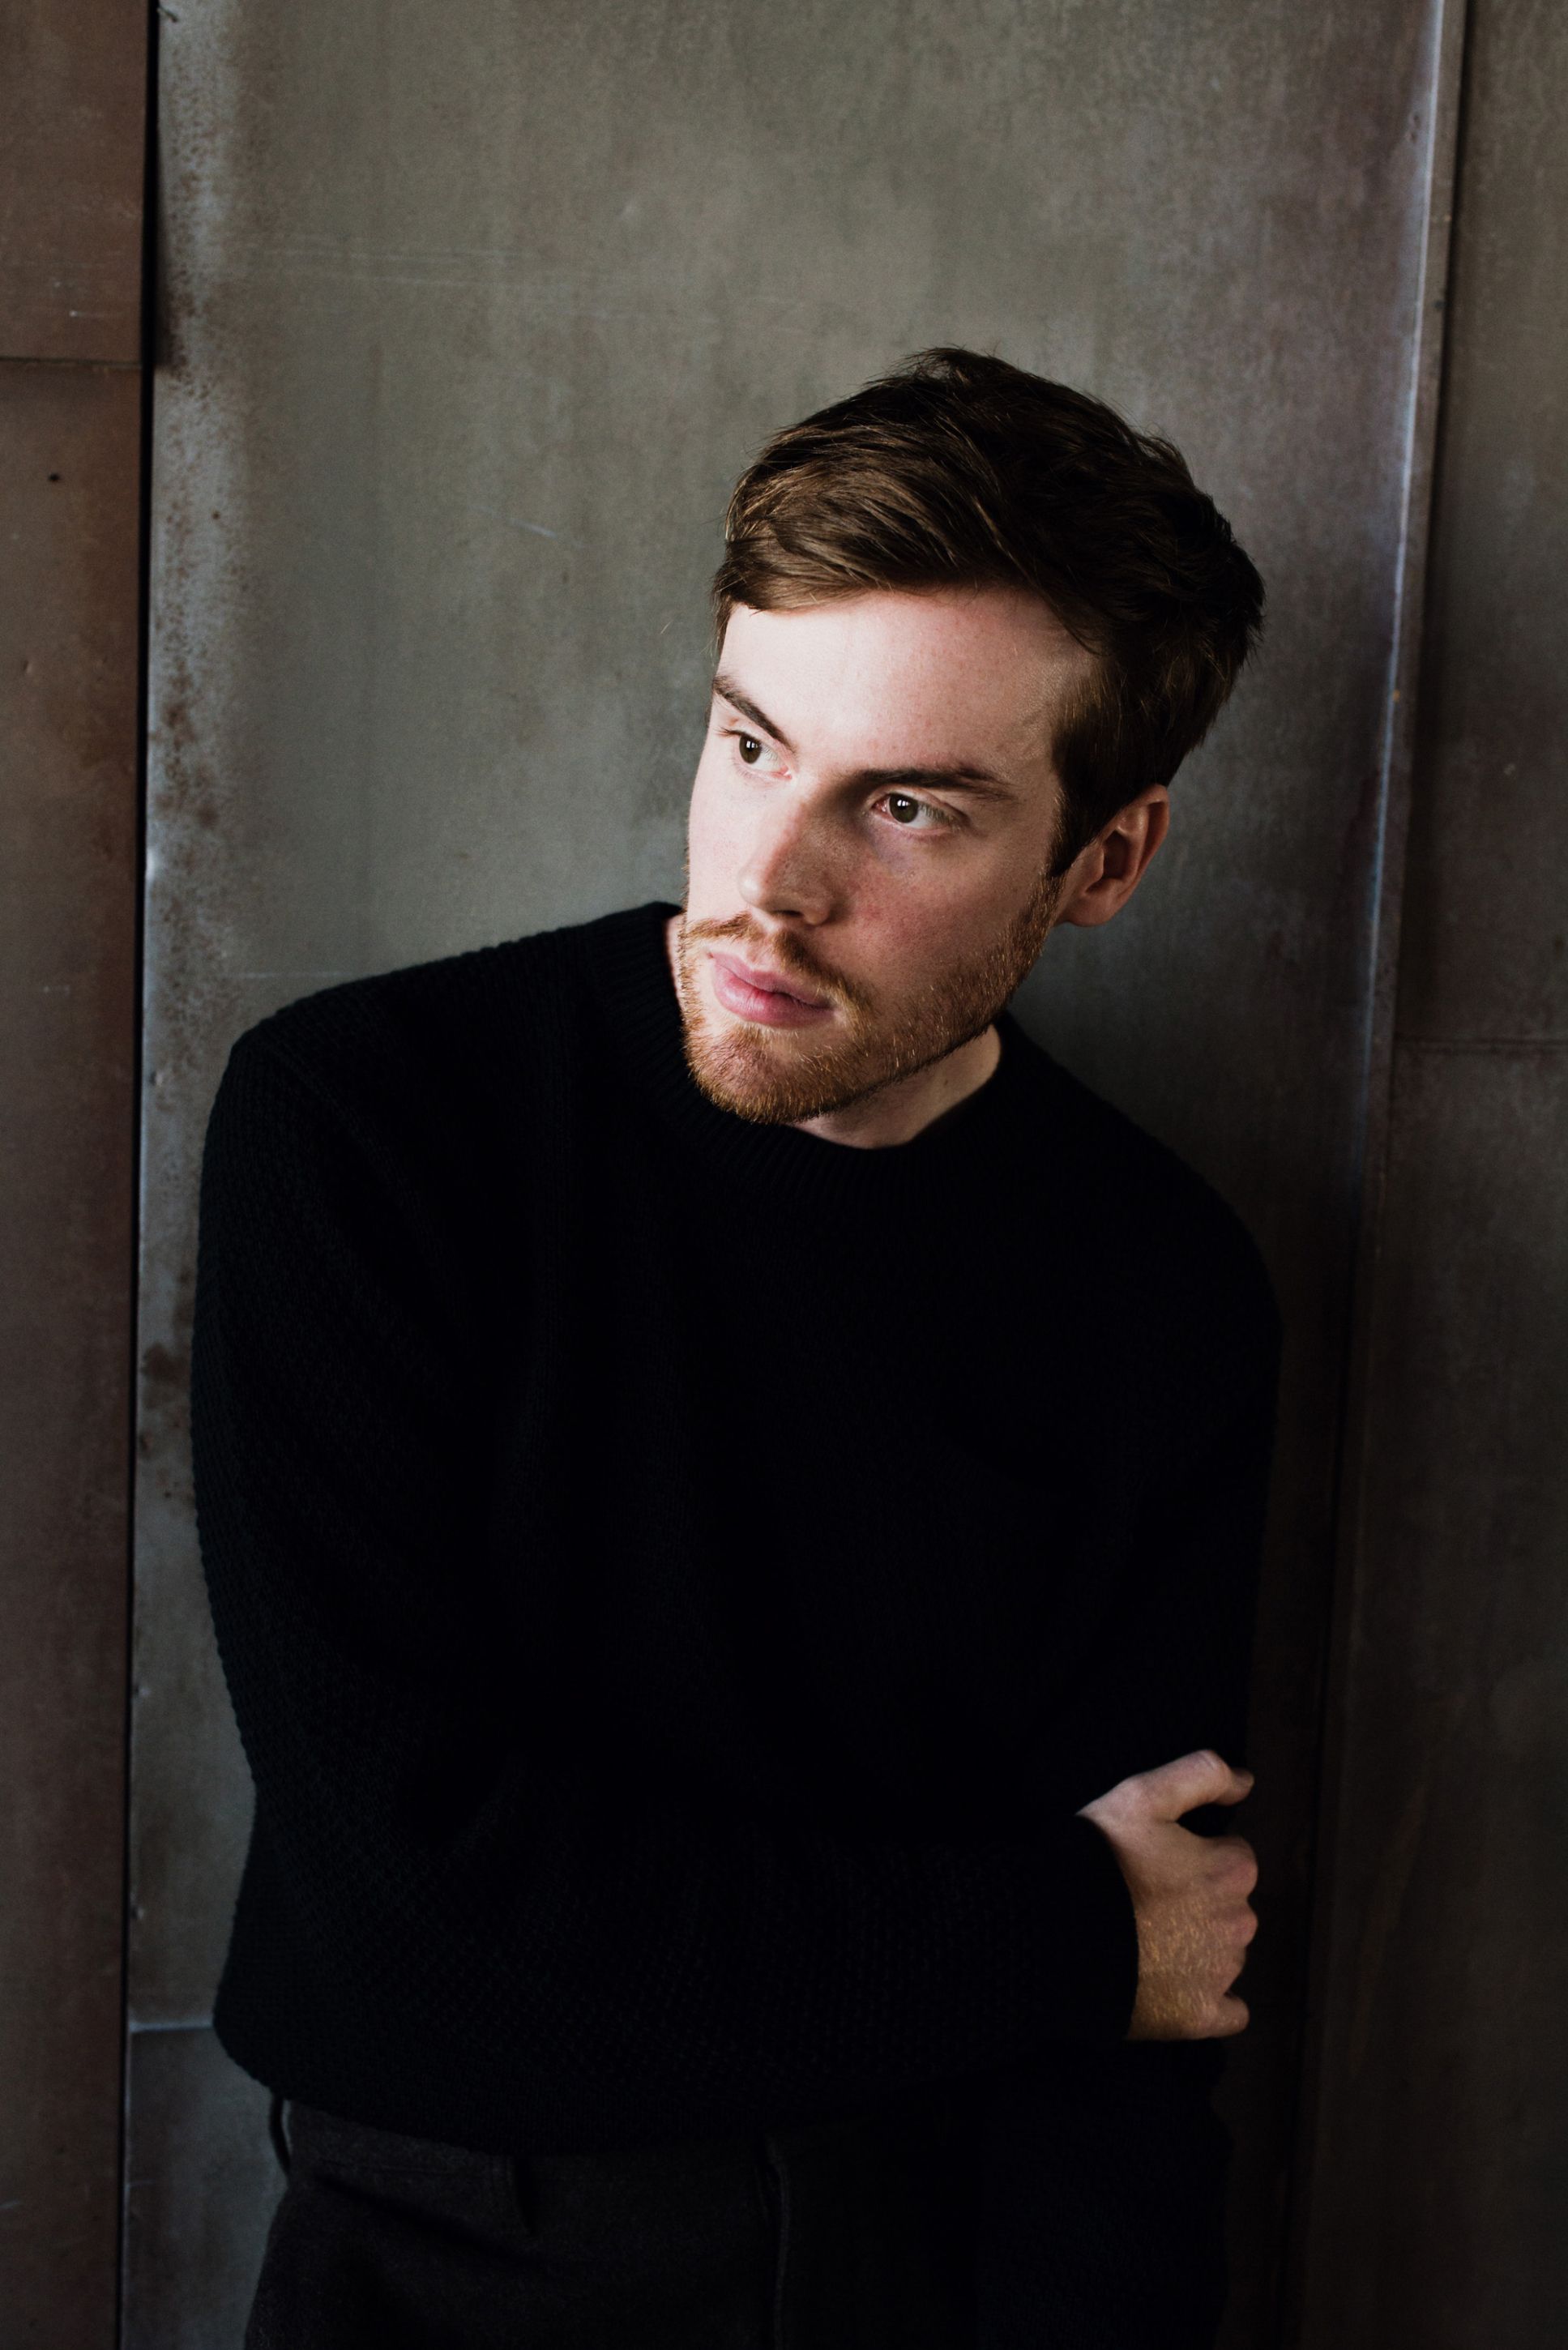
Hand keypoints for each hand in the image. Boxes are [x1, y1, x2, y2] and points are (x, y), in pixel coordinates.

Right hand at [1078, 1750, 1257, 2040]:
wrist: (1057, 1935)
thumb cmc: (1100, 1859)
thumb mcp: (1142, 1795)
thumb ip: (1201, 1773)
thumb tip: (1246, 1782)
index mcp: (1233, 1868)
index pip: (1231, 1856)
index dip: (1193, 1854)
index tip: (1156, 1860)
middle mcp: (1240, 1922)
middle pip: (1229, 1905)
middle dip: (1198, 1900)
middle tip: (1145, 1898)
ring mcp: (1223, 1974)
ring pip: (1225, 1952)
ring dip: (1198, 1945)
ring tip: (1144, 1938)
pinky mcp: (1202, 2016)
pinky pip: (1228, 2010)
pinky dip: (1209, 1999)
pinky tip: (1173, 1985)